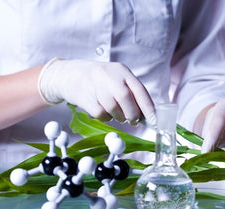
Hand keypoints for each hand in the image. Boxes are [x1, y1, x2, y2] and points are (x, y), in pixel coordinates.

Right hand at [38, 58, 155, 124]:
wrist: (68, 74)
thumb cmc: (100, 80)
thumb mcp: (118, 79)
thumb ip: (132, 94)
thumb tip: (147, 115)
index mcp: (122, 70)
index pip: (139, 90)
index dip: (149, 107)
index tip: (155, 121)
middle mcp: (109, 75)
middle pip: (126, 98)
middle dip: (132, 114)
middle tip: (133, 120)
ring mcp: (95, 85)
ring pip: (113, 108)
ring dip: (118, 117)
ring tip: (116, 114)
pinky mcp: (84, 97)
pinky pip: (100, 114)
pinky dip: (106, 118)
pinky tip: (103, 111)